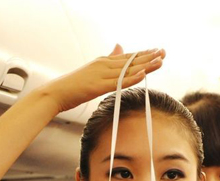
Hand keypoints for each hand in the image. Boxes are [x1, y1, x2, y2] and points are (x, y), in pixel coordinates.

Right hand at [40, 44, 165, 112]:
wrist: (55, 93)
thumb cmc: (74, 85)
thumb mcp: (93, 70)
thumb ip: (108, 60)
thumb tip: (119, 47)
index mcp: (103, 62)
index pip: (128, 57)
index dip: (144, 54)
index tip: (158, 51)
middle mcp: (104, 65)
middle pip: (130, 61)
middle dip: (149, 57)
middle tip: (164, 52)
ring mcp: (101, 75)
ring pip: (127, 70)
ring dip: (145, 65)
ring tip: (160, 61)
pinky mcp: (97, 86)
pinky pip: (117, 82)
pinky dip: (130, 78)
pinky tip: (142, 75)